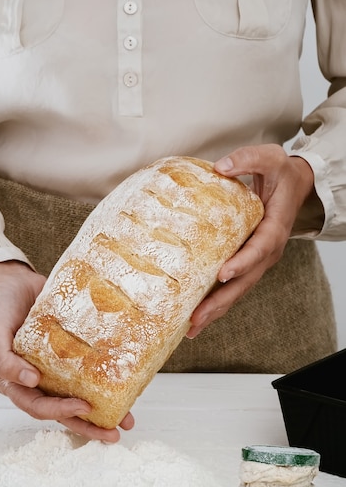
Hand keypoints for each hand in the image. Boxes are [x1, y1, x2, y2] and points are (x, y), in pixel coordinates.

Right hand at [0, 261, 133, 441]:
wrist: (12, 282)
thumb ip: (4, 360)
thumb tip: (30, 381)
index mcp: (15, 382)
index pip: (37, 405)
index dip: (59, 411)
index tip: (83, 407)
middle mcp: (37, 381)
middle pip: (62, 411)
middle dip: (87, 426)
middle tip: (113, 434)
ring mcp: (54, 369)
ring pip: (77, 397)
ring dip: (101, 413)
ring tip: (126, 421)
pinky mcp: (69, 355)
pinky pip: (87, 373)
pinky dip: (104, 383)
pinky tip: (125, 388)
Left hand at [187, 144, 315, 338]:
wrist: (295, 185)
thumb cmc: (280, 173)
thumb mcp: (269, 158)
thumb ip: (246, 160)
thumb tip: (220, 166)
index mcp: (273, 229)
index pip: (258, 250)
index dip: (241, 263)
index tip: (222, 274)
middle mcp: (267, 251)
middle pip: (244, 282)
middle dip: (221, 302)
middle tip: (197, 318)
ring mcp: (257, 261)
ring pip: (237, 290)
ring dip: (215, 310)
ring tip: (191, 328)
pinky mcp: (247, 263)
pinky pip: (232, 286)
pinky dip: (216, 302)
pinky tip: (197, 316)